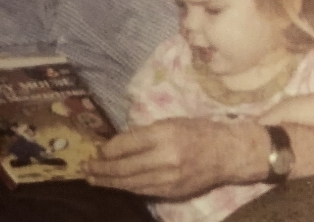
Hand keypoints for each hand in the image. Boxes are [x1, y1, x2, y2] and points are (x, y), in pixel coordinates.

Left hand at [82, 117, 269, 197]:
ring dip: (109, 181)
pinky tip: (116, 185)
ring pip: (130, 183)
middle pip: (123, 167)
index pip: (125, 144)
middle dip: (101, 168)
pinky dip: (127, 187)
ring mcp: (168, 179)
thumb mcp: (172, 122)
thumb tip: (118, 144)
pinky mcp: (172, 192)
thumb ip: (145, 133)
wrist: (228, 153)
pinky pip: (143, 190)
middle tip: (85, 167)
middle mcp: (164, 158)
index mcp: (164, 135)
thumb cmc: (199, 131)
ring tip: (93, 178)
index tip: (98, 149)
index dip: (107, 149)